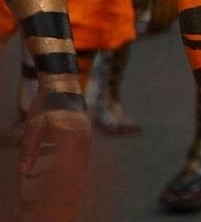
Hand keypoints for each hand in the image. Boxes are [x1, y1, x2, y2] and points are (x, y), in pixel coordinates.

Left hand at [19, 90, 90, 221]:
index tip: (48, 197)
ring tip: (65, 196)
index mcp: (71, 138)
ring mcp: (87, 140)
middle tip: (60, 203)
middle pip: (77, 171)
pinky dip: (76, 172)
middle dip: (68, 188)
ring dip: (73, 181)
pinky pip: (82, 160)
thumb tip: (24, 172)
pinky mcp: (85, 139)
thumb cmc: (46, 106)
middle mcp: (83, 141)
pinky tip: (68, 180)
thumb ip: (29, 150)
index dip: (57, 185)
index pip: (65, 169)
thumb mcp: (33, 128)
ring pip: (82, 167)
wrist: (63, 88)